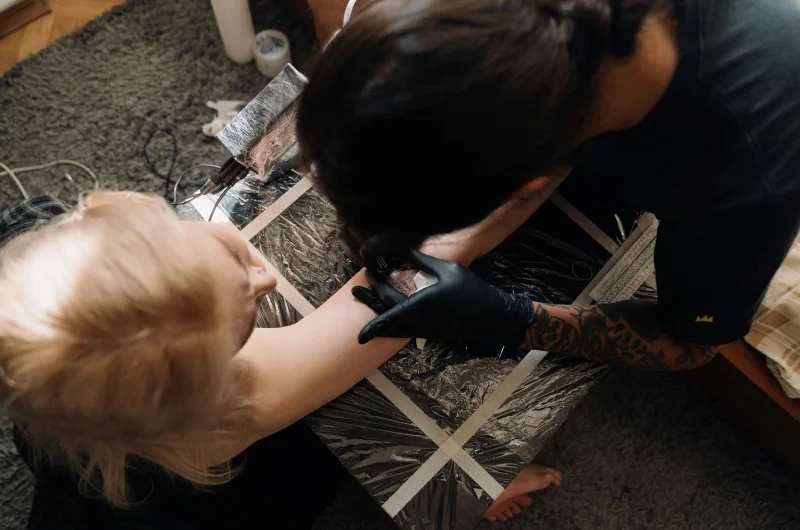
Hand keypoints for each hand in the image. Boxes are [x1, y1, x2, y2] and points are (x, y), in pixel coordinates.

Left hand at [351, 249, 532, 345]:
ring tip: (365, 294)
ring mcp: (424, 329)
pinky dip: (391, 320)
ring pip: (394, 325)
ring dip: (378, 310)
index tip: (358, 336)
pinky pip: (404, 328)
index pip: (391, 316)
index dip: (373, 326)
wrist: (491, 315)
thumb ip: (420, 260)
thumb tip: (399, 249)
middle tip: (360, 283)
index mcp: (423, 307)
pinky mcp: (429, 332)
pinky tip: (386, 307)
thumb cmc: (471, 289)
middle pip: (388, 313)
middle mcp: (420, 322)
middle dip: (371, 298)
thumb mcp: (447, 269)